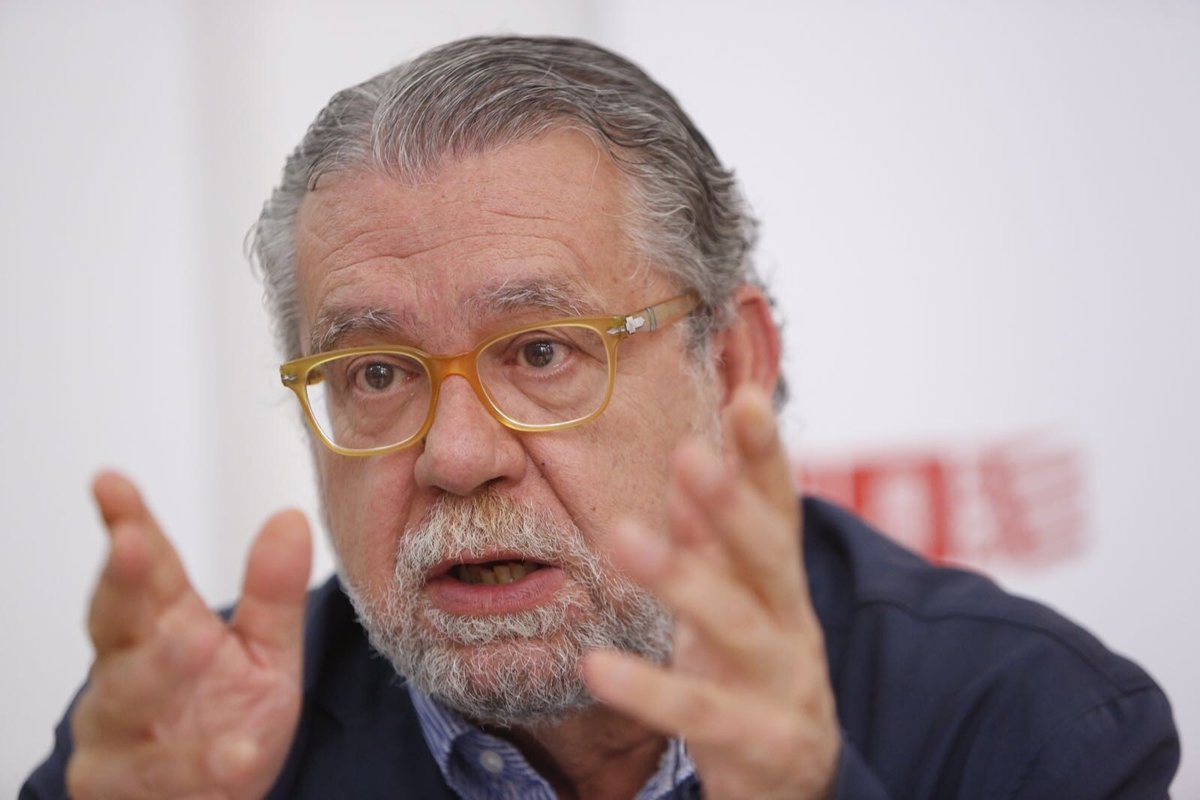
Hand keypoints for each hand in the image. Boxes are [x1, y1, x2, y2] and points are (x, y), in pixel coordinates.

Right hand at [67, 472, 311, 799]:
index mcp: (160, 627)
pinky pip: (165, 778)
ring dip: (157, 671)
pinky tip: (238, 754)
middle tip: (130, 545)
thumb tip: (291, 516)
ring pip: (126, 699)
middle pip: (116, 623)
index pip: (143, 569)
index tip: (112, 482)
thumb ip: (272, 593)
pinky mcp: (125, 790)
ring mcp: (118, 734)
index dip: (127, 523)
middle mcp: (125, 674)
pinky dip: (203, 765)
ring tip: (191, 643)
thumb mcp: (263, 653)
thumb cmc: (225, 720)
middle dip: (120, 583)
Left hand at [583, 385, 839, 798]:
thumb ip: (712, 536)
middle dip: (732, 503)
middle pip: (769, 555)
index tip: (743, 395)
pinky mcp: (761, 741)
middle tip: (692, 453)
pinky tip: (596, 665)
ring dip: (683, 579)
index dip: (764, 454)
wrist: (796, 781)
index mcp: (779, 582)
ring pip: (737, 625)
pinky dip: (649, 689)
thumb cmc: (751, 671)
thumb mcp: (734, 598)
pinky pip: (700, 713)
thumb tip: (691, 459)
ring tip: (623, 538)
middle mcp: (790, 623)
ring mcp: (782, 683)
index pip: (778, 508)